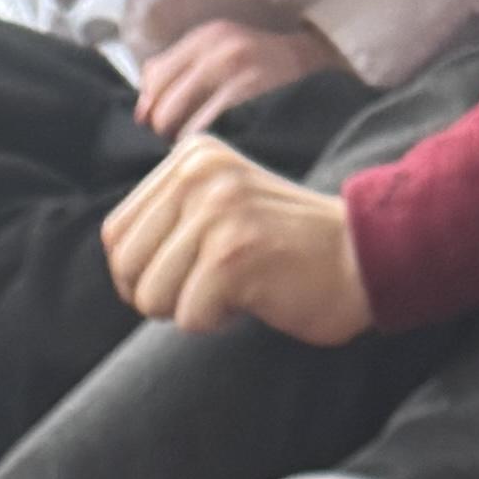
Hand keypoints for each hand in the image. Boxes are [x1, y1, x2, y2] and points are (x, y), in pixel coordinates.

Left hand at [101, 132, 372, 343]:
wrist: (362, 256)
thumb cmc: (287, 246)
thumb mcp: (219, 207)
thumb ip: (169, 218)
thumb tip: (116, 262)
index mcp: (191, 157)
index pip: (116, 235)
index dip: (140, 272)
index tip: (187, 272)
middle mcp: (200, 174)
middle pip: (124, 267)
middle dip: (159, 295)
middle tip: (210, 286)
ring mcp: (216, 212)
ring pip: (151, 297)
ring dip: (191, 308)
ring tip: (236, 285)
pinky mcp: (233, 254)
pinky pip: (189, 318)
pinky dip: (218, 321)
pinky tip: (255, 295)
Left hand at [130, 12, 346, 139]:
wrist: (321, 73)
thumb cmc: (263, 75)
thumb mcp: (221, 57)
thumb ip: (177, 72)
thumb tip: (141, 108)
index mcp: (207, 37)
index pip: (153, 80)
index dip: (152, 110)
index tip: (165, 127)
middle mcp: (219, 49)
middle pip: (160, 108)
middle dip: (166, 134)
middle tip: (187, 145)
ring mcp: (236, 74)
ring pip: (177, 127)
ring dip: (183, 148)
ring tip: (204, 151)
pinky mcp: (249, 101)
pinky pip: (202, 138)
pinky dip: (203, 153)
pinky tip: (219, 154)